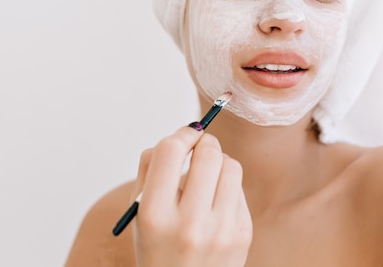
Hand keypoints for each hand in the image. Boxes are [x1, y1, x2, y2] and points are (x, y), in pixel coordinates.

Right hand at [131, 127, 251, 266]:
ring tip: (209, 173)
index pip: (169, 152)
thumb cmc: (160, 249)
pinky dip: (227, 186)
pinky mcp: (243, 234)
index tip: (185, 135)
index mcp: (154, 215)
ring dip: (220, 161)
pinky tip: (216, 202)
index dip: (180, 134)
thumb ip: (149, 171)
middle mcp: (189, 224)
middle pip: (208, 154)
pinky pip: (239, 189)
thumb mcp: (140, 215)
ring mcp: (220, 231)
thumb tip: (179, 137)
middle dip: (204, 142)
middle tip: (200, 145)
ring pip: (231, 166)